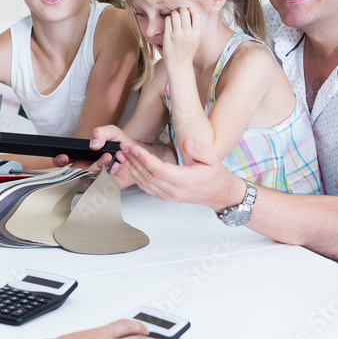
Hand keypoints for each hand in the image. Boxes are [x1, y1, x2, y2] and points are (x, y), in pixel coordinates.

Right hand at [55, 125, 134, 186]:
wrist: (137, 153)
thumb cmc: (121, 142)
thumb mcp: (111, 132)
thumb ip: (100, 132)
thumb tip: (93, 144)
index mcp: (81, 156)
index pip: (62, 162)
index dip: (59, 161)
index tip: (65, 157)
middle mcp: (85, 168)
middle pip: (76, 173)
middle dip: (90, 166)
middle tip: (104, 156)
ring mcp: (95, 177)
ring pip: (90, 178)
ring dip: (100, 167)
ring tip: (111, 157)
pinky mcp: (106, 185)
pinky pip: (103, 184)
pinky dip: (110, 175)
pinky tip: (117, 166)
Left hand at [120, 137, 241, 210]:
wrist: (216, 193)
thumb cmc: (213, 174)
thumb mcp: (212, 158)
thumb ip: (199, 150)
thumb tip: (186, 142)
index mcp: (184, 180)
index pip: (159, 170)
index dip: (145, 159)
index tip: (134, 147)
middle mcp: (173, 190)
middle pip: (148, 176)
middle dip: (133, 160)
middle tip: (122, 147)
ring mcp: (167, 195)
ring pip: (144, 182)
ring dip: (131, 168)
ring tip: (121, 154)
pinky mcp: (164, 196)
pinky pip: (146, 187)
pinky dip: (135, 176)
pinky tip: (129, 166)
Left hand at [160, 8, 199, 71]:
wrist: (179, 65)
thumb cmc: (187, 52)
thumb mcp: (196, 41)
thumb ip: (195, 28)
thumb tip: (191, 13)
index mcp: (196, 33)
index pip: (195, 14)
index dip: (191, 10)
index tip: (188, 12)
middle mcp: (187, 33)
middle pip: (184, 12)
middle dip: (181, 10)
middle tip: (179, 13)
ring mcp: (177, 34)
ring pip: (175, 14)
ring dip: (174, 14)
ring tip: (173, 18)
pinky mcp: (168, 36)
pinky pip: (168, 20)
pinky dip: (168, 19)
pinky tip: (169, 23)